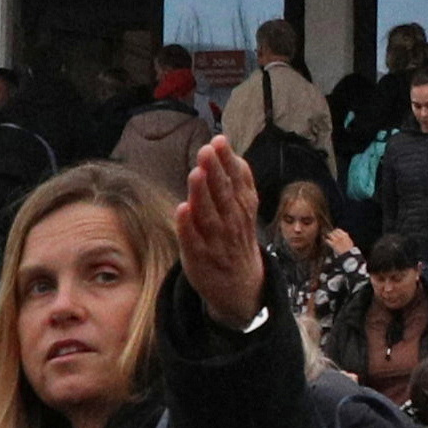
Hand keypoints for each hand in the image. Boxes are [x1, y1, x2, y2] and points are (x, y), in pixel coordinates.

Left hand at [173, 131, 268, 327]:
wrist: (241, 286)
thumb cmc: (236, 237)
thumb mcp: (245, 208)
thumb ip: (238, 179)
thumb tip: (227, 147)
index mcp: (243, 208)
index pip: (237, 180)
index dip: (228, 161)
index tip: (219, 141)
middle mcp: (231, 223)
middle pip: (223, 194)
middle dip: (215, 172)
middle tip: (207, 150)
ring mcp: (216, 241)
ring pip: (208, 216)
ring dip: (202, 195)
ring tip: (196, 173)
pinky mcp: (198, 258)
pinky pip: (193, 241)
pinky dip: (188, 227)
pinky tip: (182, 209)